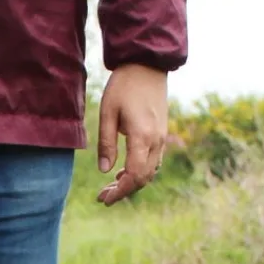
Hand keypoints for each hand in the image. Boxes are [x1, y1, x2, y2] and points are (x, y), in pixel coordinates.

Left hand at [97, 64, 168, 205]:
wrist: (147, 64)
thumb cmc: (124, 86)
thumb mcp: (107, 113)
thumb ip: (106, 144)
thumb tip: (104, 171)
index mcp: (143, 136)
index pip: (135, 175)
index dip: (120, 191)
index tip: (104, 199)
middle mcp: (156, 140)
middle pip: (143, 178)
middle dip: (123, 191)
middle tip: (101, 197)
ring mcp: (161, 137)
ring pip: (149, 171)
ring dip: (130, 183)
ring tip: (109, 187)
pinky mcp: (161, 133)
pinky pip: (153, 161)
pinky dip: (139, 171)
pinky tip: (122, 172)